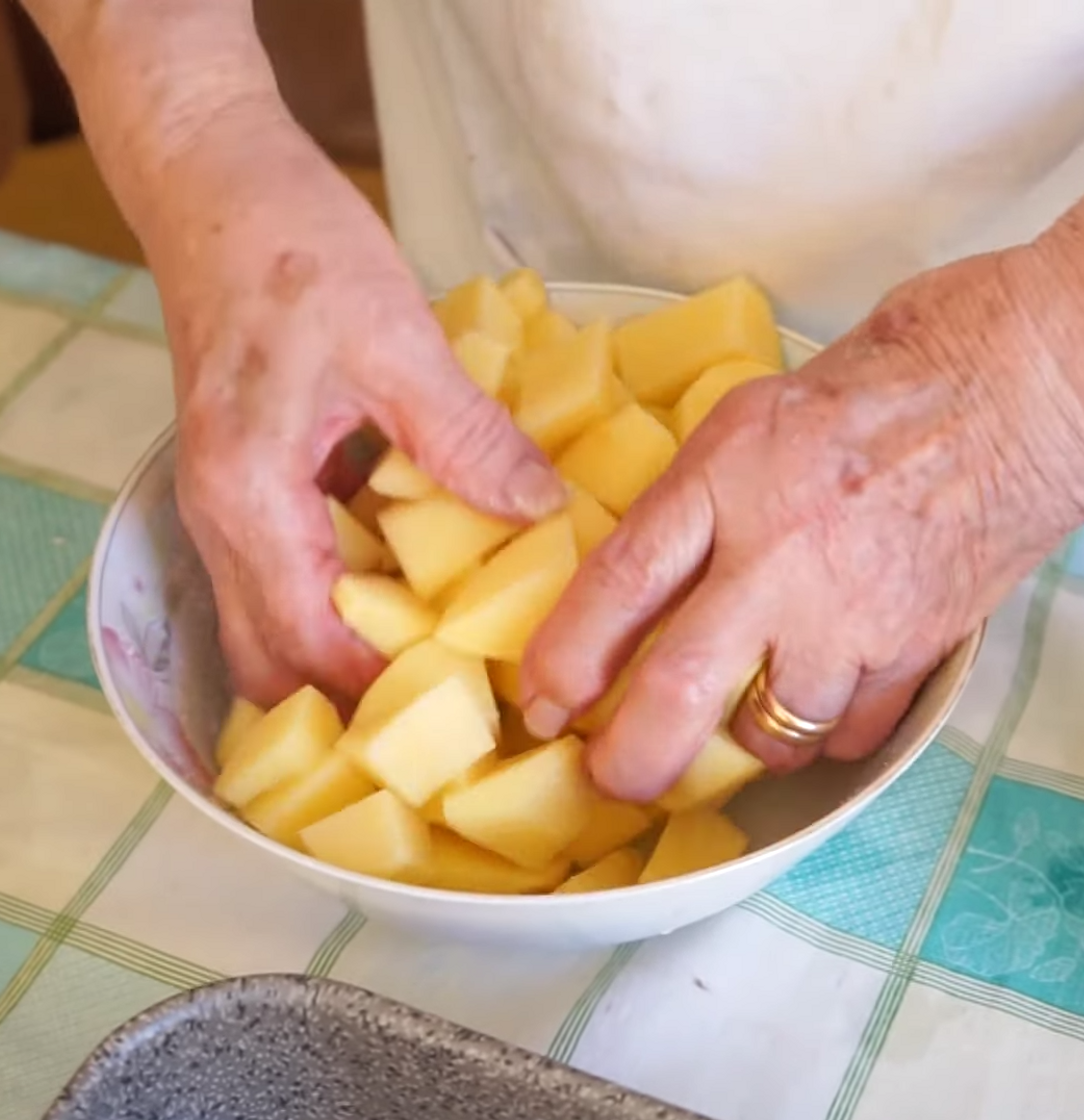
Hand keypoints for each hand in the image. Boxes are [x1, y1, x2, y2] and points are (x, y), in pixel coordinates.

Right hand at [150, 101, 562, 709]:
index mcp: (250, 502)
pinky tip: (428, 578)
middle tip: (466, 700)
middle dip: (361, 696)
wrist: (217, 183)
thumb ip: (465, 438)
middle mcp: (226, 522)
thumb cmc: (291, 249)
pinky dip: (353, 595)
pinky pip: (299, 571)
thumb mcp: (395, 341)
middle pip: (280, 663)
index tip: (477, 710)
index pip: (311, 651)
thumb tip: (539, 512)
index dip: (388, 695)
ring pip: (284, 622)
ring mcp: (235, 504)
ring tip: (457, 655)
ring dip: (356, 649)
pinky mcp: (258, 479)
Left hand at [520, 253, 1083, 799]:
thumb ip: (702, 499)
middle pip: (677, 692)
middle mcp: (782, 554)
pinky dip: (827, 730)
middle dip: (629, 758)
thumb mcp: (758, 412)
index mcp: (731, 476)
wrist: (1028, 390)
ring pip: (772, 730)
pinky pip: (852, 730)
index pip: (618, 585)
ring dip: (743, 742)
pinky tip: (824, 697)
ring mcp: (853, 612)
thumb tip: (655, 579)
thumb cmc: (896, 378)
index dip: (567, 657)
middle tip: (613, 777)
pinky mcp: (917, 647)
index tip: (546, 700)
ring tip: (737, 720)